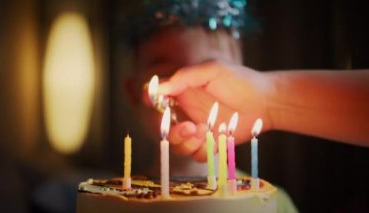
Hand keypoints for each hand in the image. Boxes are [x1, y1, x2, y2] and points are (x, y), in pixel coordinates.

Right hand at [159, 60, 273, 160]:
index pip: (156, 99)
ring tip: (206, 131)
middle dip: (173, 133)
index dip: (150, 102)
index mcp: (182, 93)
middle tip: (190, 128)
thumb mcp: (212, 70)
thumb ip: (185, 77)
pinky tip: (217, 139)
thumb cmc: (240, 81)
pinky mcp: (210, 144)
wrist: (266, 101)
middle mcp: (186, 112)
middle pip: (163, 130)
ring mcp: (197, 130)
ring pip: (178, 145)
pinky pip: (197, 155)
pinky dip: (203, 150)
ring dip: (188, 143)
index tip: (154, 104)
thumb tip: (159, 87)